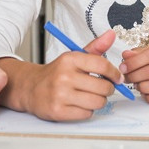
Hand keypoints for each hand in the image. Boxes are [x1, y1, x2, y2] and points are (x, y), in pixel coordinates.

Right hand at [5, 29, 121, 120]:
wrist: (31, 88)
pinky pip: (87, 114)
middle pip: (103, 87)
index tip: (117, 78)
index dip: (114, 73)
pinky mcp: (58, 111)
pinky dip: (87, 111)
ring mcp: (60, 95)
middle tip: (102, 88)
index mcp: (69, 60)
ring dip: (98, 101)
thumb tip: (111, 34)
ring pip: (97, 102)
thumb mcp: (74, 57)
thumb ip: (95, 47)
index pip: (101, 65)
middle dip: (107, 89)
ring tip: (90, 96)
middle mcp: (64, 76)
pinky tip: (79, 104)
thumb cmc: (57, 73)